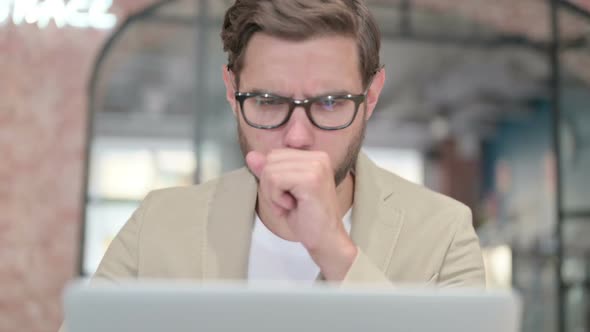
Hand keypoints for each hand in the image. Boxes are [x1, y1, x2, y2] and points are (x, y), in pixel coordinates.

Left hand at [246, 149, 357, 279]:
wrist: (326, 240)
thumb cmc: (307, 219)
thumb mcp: (282, 191)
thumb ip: (269, 171)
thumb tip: (251, 155)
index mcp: (315, 157)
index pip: (275, 155)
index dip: (273, 178)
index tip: (289, 196)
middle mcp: (318, 157)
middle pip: (271, 159)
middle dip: (271, 185)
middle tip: (288, 203)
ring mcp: (316, 166)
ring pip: (270, 171)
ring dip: (273, 194)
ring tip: (290, 205)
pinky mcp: (311, 178)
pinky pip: (275, 180)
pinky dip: (276, 198)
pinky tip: (292, 206)